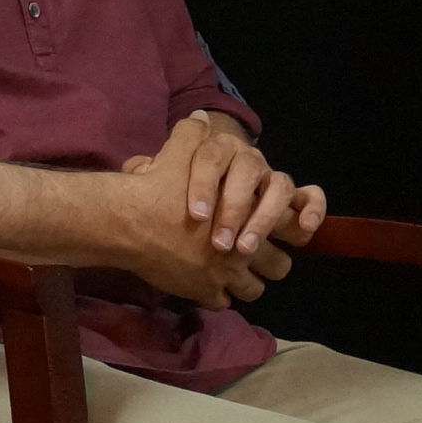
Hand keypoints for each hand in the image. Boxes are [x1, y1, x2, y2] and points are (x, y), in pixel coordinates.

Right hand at [111, 114, 324, 305]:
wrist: (128, 223)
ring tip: (231, 271)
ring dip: (246, 282)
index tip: (282, 232)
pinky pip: (224, 303)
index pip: (293, 227)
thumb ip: (196, 135)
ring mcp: (225, 274)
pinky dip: (219, 295)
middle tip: (252, 253)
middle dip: (270, 261)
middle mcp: (245, 247)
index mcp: (251, 212)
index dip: (292, 230)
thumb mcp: (180, 151)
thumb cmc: (158, 186)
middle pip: (280, 266)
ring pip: (256, 290)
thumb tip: (200, 118)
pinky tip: (205, 282)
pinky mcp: (203, 293)